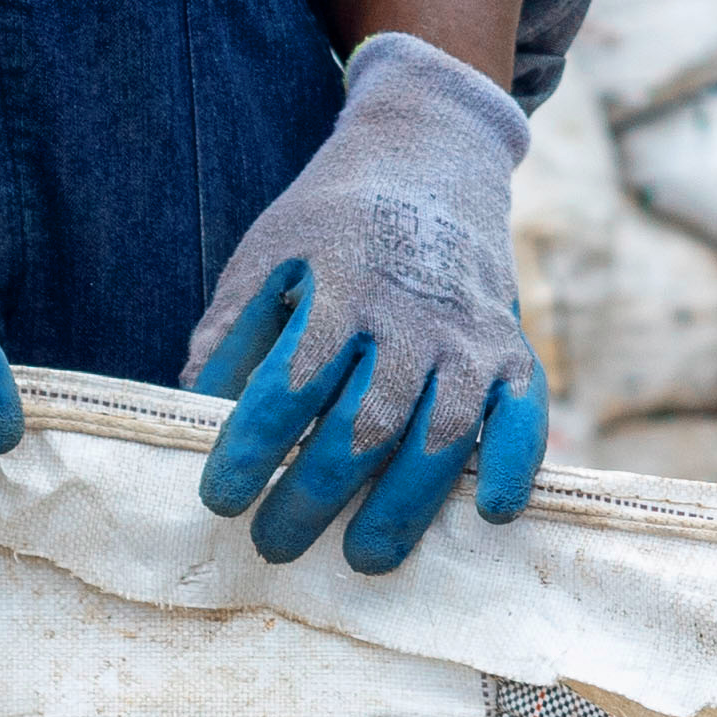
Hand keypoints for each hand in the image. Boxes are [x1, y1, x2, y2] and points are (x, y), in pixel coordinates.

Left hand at [191, 35, 543, 573]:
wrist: (432, 157)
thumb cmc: (332, 221)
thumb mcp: (267, 255)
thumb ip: (231, 333)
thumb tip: (191, 411)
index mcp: (337, 289)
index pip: (289, 387)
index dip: (252, 450)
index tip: (220, 496)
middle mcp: (409, 316)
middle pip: (361, 428)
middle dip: (312, 499)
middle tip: (272, 544)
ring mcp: (467, 336)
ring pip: (439, 437)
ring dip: (401, 509)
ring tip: (361, 558)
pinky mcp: (512, 349)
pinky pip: (525, 416)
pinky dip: (513, 466)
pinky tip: (489, 513)